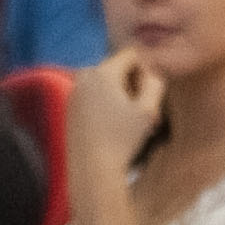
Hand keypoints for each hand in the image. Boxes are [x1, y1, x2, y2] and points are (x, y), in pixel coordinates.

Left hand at [66, 50, 168, 174]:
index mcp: (102, 72)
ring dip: (120, 96)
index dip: (145, 71)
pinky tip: (113, 127)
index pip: (131, 54)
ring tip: (129, 122)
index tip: (148, 96)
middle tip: (141, 113)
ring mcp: (74, 91)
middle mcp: (83, 76)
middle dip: (132, 84)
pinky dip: (106, 104)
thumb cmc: (122, 140)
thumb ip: (155, 83)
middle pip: (117, 68)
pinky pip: (94, 95)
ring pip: (105, 83)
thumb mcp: (148, 111)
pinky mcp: (70, 107)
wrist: (92, 170)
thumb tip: (151, 71)